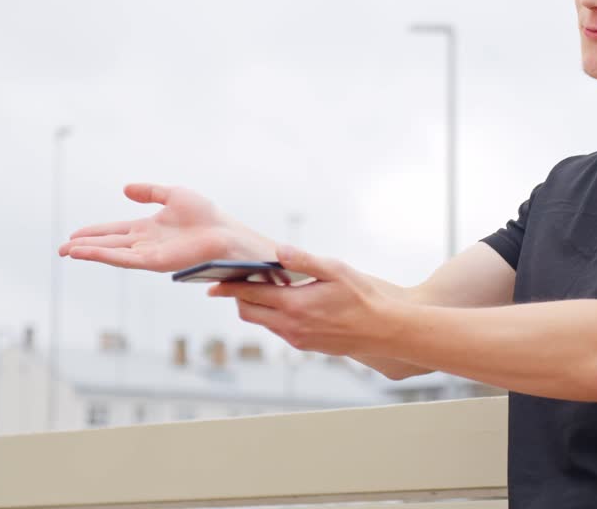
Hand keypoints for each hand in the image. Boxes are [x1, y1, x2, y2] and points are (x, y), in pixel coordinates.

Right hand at [58, 183, 257, 271]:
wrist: (226, 233)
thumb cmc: (207, 217)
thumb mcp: (174, 195)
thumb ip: (150, 192)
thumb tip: (125, 188)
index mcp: (149, 229)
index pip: (115, 231)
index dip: (95, 232)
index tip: (75, 234)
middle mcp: (146, 243)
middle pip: (109, 244)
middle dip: (85, 246)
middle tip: (62, 249)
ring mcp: (148, 254)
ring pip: (112, 253)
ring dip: (89, 252)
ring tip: (67, 251)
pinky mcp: (154, 262)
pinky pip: (123, 259)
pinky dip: (103, 255)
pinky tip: (86, 253)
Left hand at [207, 246, 398, 355]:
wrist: (383, 330)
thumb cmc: (363, 298)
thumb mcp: (336, 271)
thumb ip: (305, 260)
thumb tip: (279, 250)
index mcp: (294, 306)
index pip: (250, 295)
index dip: (229, 287)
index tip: (213, 282)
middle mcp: (290, 326)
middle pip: (249, 312)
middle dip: (239, 296)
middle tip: (238, 279)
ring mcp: (297, 339)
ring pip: (263, 322)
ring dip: (258, 306)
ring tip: (266, 287)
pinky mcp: (305, 345)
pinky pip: (278, 330)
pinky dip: (274, 315)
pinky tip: (288, 301)